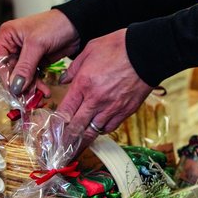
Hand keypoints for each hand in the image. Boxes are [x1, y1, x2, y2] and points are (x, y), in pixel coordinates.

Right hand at [0, 10, 79, 95]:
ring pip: (20, 78)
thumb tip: (14, 87)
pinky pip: (31, 78)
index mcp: (6, 37)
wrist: (77, 25)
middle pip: (8, 73)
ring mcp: (23, 56)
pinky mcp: (35, 63)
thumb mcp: (37, 44)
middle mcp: (12, 47)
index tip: (12, 92)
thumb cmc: (55, 25)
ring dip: (28, 89)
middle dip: (17, 86)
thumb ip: (25, 66)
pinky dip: (37, 86)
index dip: (2, 78)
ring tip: (38, 96)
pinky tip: (44, 91)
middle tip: (24, 100)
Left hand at [57, 28, 153, 149]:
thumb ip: (73, 69)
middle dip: (66, 142)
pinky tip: (95, 132)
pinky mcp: (126, 111)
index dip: (56, 126)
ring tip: (74, 151)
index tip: (50, 133)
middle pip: (76, 128)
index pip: (64, 112)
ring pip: (93, 132)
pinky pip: (109, 127)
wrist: (147, 51)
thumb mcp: (89, 50)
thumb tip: (63, 80)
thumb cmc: (118, 47)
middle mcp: (95, 100)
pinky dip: (100, 131)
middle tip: (58, 151)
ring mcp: (111, 108)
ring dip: (82, 142)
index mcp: (83, 84)